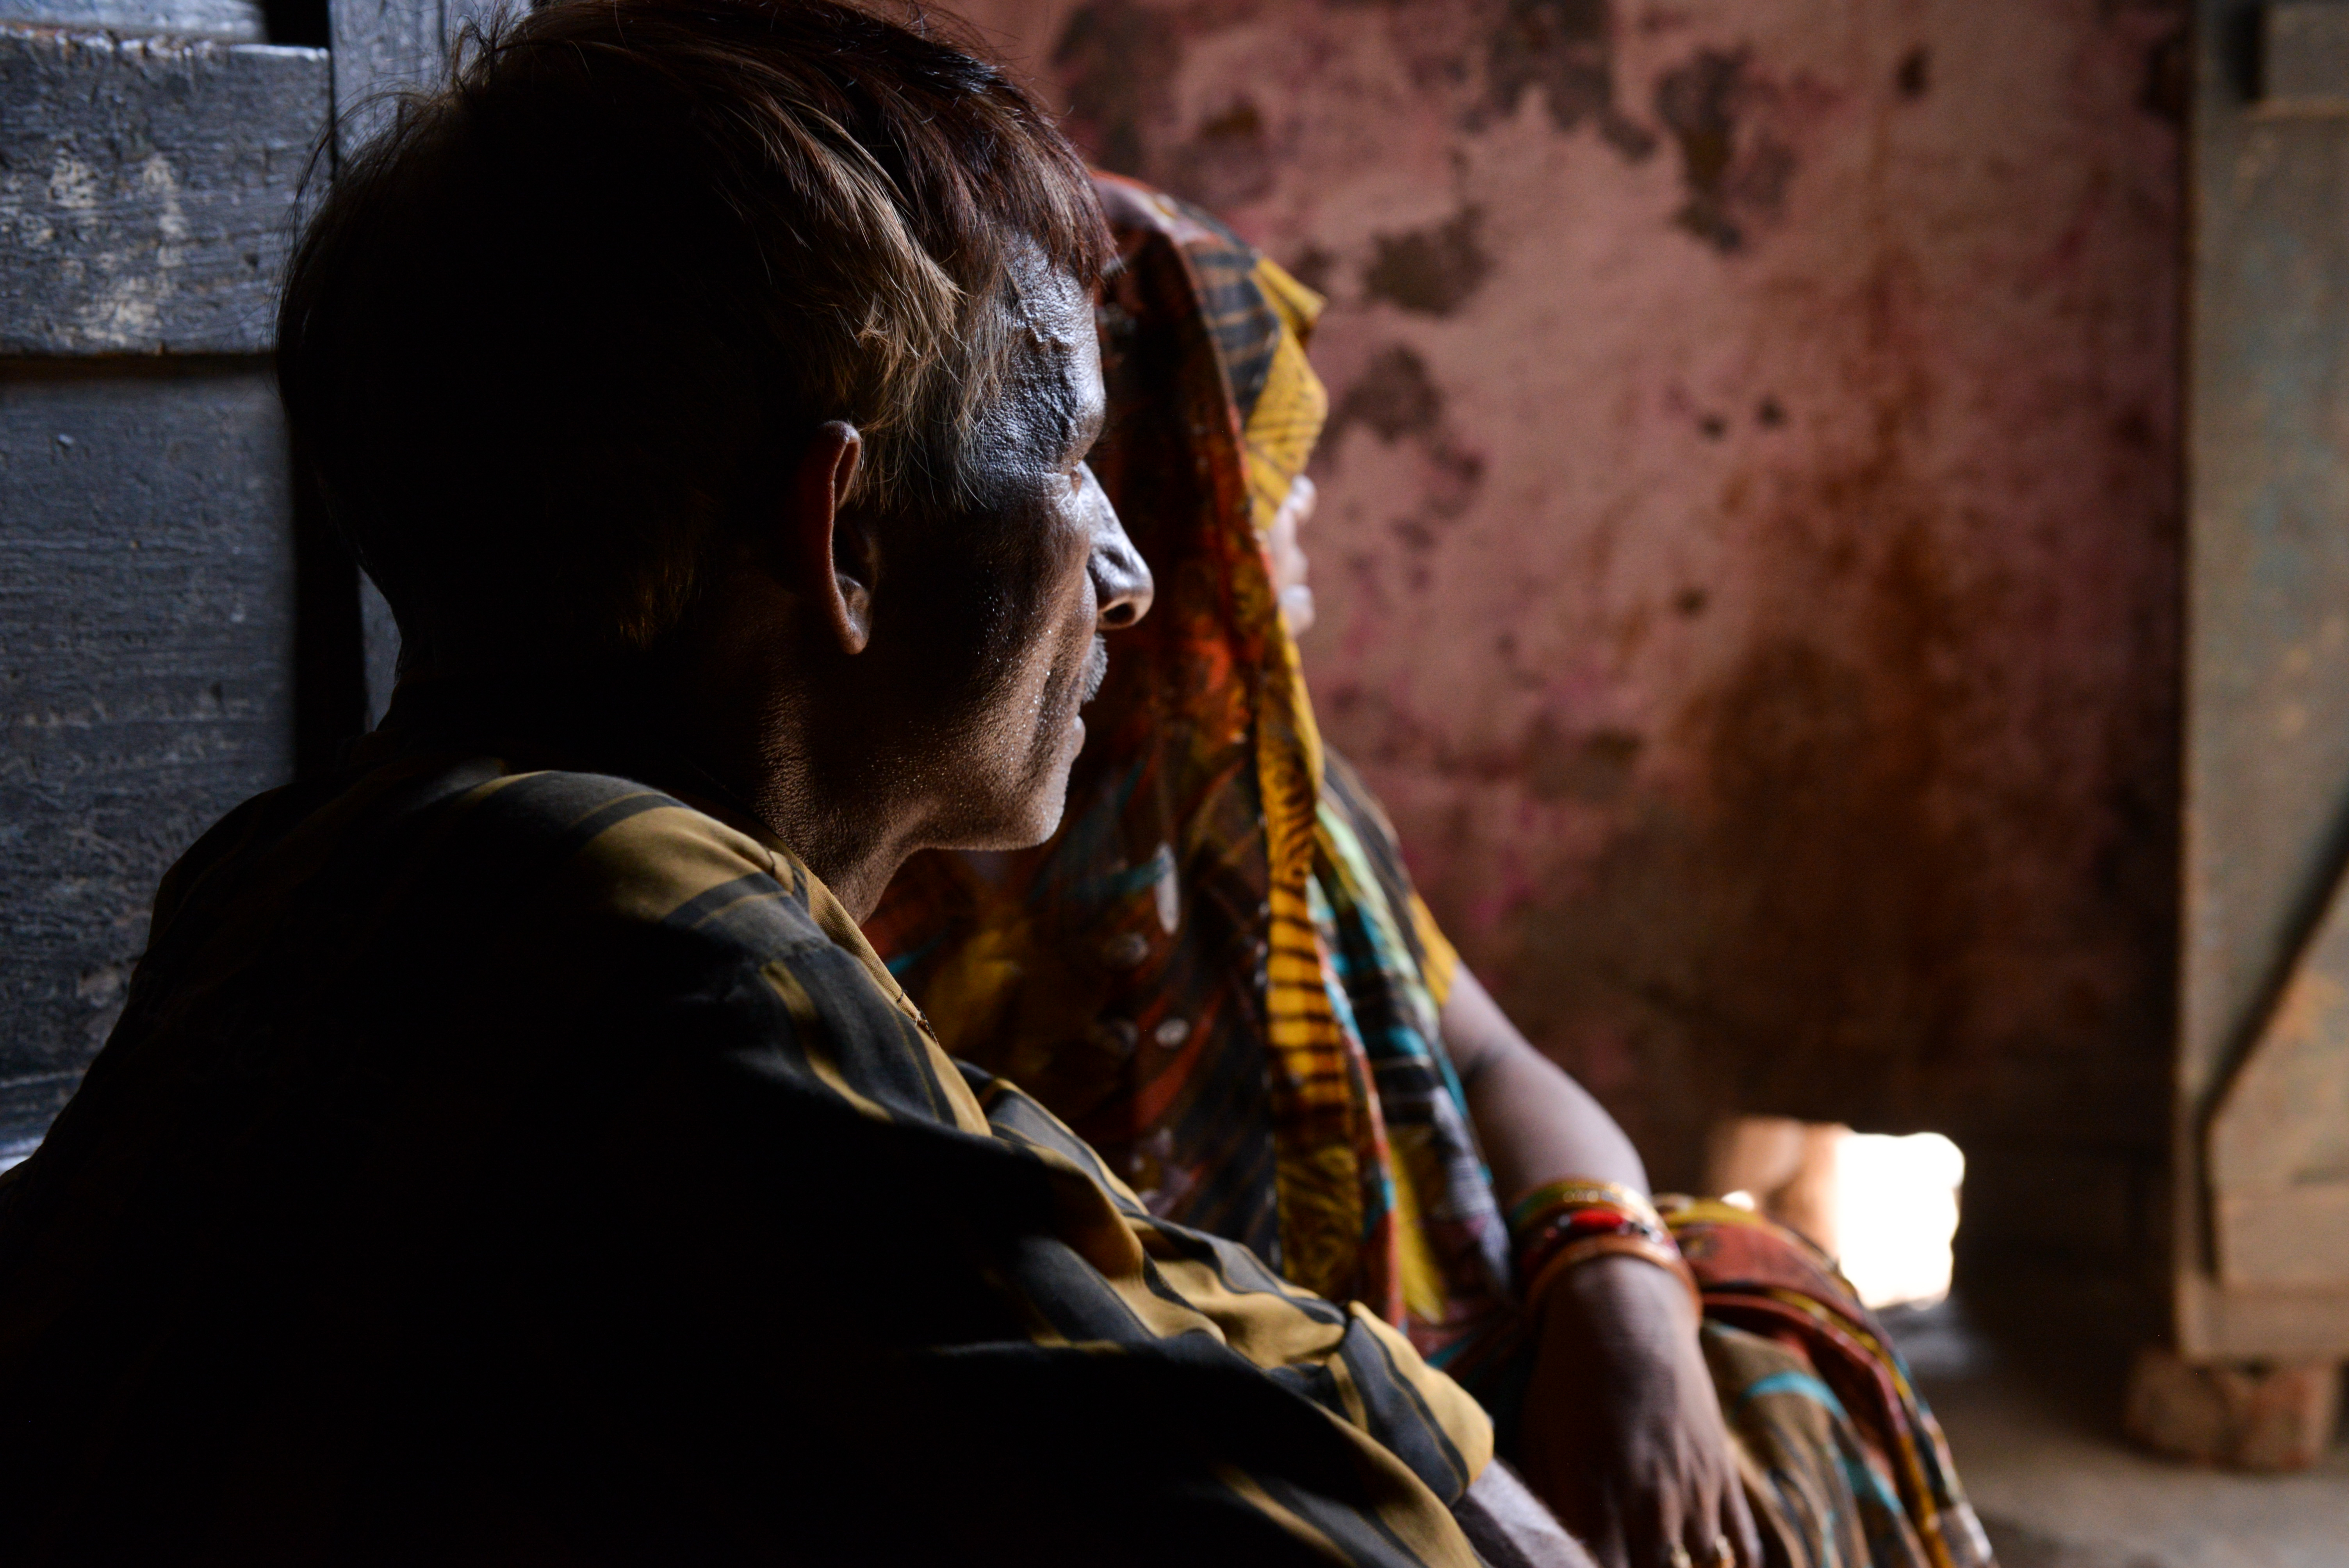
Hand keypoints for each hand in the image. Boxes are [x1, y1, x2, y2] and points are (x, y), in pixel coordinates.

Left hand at [1517, 1255, 1758, 1567]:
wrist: (1625, 1321)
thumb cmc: (1567, 1383)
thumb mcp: (1538, 1442)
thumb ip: (1546, 1505)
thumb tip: (1545, 1544)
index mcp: (1594, 1501)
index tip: (1585, 1560)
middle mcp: (1649, 1506)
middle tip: (1627, 1552)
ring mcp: (1694, 1493)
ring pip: (1701, 1567)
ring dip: (1681, 1564)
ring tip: (1660, 1551)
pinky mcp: (1724, 1476)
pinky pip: (1745, 1547)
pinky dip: (1733, 1562)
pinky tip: (1710, 1560)